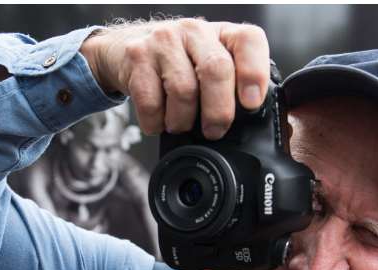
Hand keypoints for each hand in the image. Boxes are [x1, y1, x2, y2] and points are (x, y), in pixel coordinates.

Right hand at [79, 19, 269, 139]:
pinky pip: (151, 102)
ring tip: (180, 124)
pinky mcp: (137, 57)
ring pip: (184, 90)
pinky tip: (159, 120)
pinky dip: (156, 122)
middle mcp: (193, 31)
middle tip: (214, 130)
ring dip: (183, 121)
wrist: (124, 50)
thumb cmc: (177, 63)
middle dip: (218, 111)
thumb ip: (230, 84)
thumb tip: (249, 120)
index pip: (248, 41)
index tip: (251, 103)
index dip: (254, 73)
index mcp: (221, 33)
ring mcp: (163, 41)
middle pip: (216, 70)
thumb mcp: (208, 65)